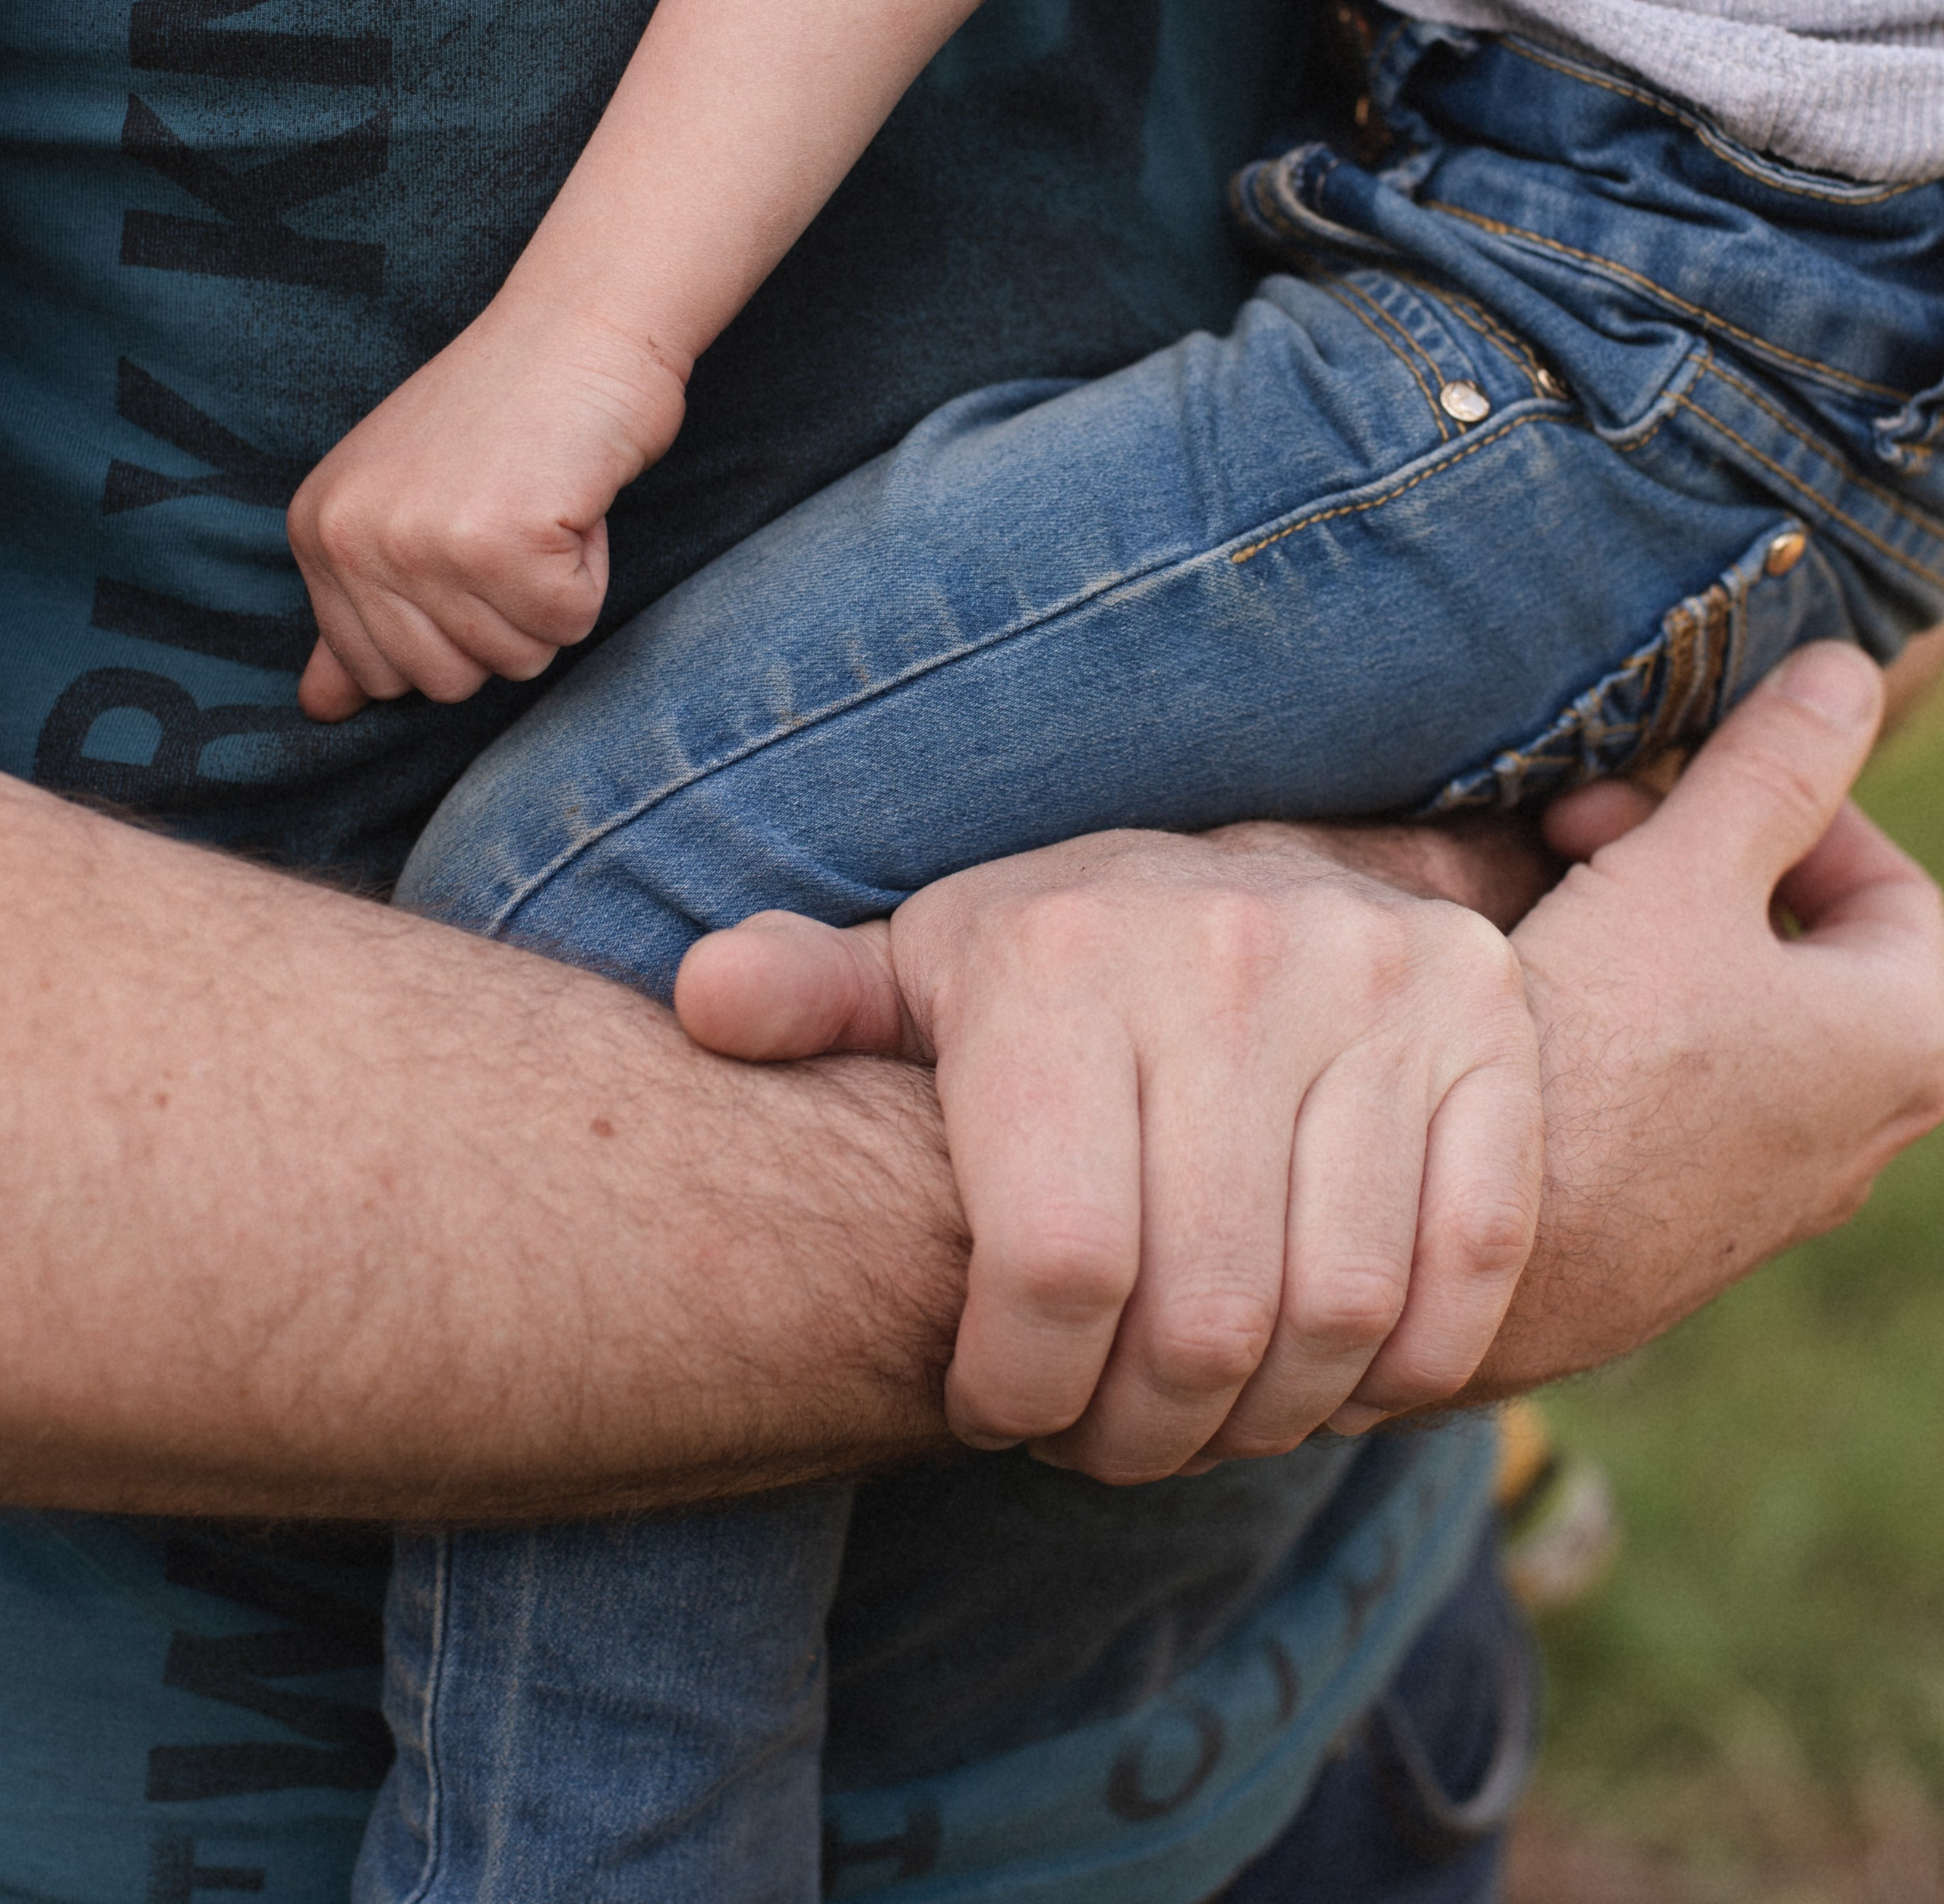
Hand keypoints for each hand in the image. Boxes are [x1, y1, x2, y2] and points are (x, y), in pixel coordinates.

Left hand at [288, 295, 686, 719]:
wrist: (580, 324)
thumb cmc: (505, 413)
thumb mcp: (403, 505)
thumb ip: (358, 611)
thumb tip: (320, 711)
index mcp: (317, 532)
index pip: (378, 673)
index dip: (450, 622)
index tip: (469, 534)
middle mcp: (354, 540)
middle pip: (446, 682)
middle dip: (502, 618)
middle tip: (509, 521)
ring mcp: (424, 543)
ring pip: (513, 660)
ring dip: (549, 593)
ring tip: (536, 507)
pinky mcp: (503, 543)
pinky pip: (570, 623)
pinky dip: (590, 570)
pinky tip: (570, 501)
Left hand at [676, 826, 1543, 1481]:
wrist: (1256, 869)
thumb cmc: (1056, 965)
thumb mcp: (924, 969)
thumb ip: (814, 999)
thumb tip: (704, 1003)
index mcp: (1063, 952)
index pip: (1057, 1271)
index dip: (1026, 1389)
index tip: (1002, 1405)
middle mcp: (1231, 951)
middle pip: (1202, 1317)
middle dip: (1139, 1431)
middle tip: (1106, 1440)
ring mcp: (1379, 981)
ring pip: (1338, 1311)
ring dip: (1270, 1419)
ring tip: (1204, 1413)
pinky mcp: (1491, 1024)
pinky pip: (1471, 1263)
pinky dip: (1408, 1363)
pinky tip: (1329, 1367)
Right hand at [1461, 639, 1943, 1399]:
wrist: (1468, 1260)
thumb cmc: (1597, 1064)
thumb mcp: (1680, 877)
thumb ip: (1771, 769)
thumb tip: (1848, 673)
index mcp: (1911, 1048)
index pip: (1904, 896)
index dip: (1802, 811)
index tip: (1696, 788)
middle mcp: (1859, 1138)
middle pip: (1811, 951)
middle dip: (1705, 863)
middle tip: (1594, 827)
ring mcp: (1766, 1194)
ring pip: (1735, 1018)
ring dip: (1656, 935)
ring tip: (1552, 898)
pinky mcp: (1675, 1223)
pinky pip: (1676, 1089)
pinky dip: (1624, 1020)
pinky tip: (1533, 998)